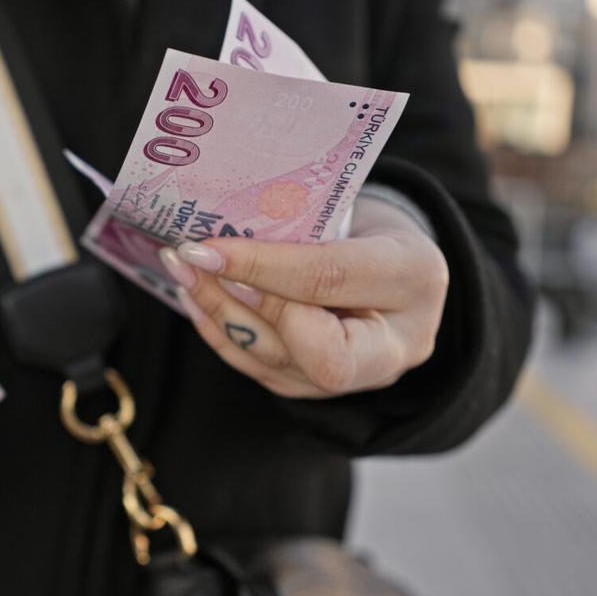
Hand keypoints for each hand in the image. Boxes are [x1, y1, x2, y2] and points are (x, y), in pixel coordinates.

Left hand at [158, 197, 447, 398]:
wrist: (396, 262)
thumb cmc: (368, 223)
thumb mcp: (351, 207)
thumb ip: (299, 227)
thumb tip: (218, 231)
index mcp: (415, 277)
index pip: (327, 279)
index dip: (260, 267)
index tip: (203, 247)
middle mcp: (399, 342)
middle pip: (316, 351)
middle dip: (241, 308)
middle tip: (189, 265)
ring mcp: (365, 376)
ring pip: (280, 363)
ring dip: (219, 316)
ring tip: (181, 272)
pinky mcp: (325, 389)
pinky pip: (264, 371)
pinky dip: (223, 335)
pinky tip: (194, 300)